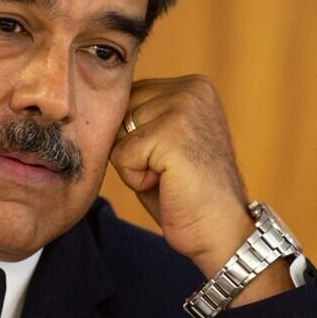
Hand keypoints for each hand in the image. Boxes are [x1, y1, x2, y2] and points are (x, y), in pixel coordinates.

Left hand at [110, 74, 292, 302]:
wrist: (222, 232)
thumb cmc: (187, 192)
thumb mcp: (164, 140)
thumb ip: (141, 115)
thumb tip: (95, 105)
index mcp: (193, 85)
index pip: (128, 97)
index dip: (135, 136)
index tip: (170, 158)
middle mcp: (192, 88)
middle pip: (119, 111)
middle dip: (132, 148)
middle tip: (169, 170)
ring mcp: (184, 107)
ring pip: (117, 132)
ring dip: (133, 164)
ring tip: (169, 176)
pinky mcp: (171, 133)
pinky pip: (120, 155)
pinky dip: (134, 179)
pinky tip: (167, 184)